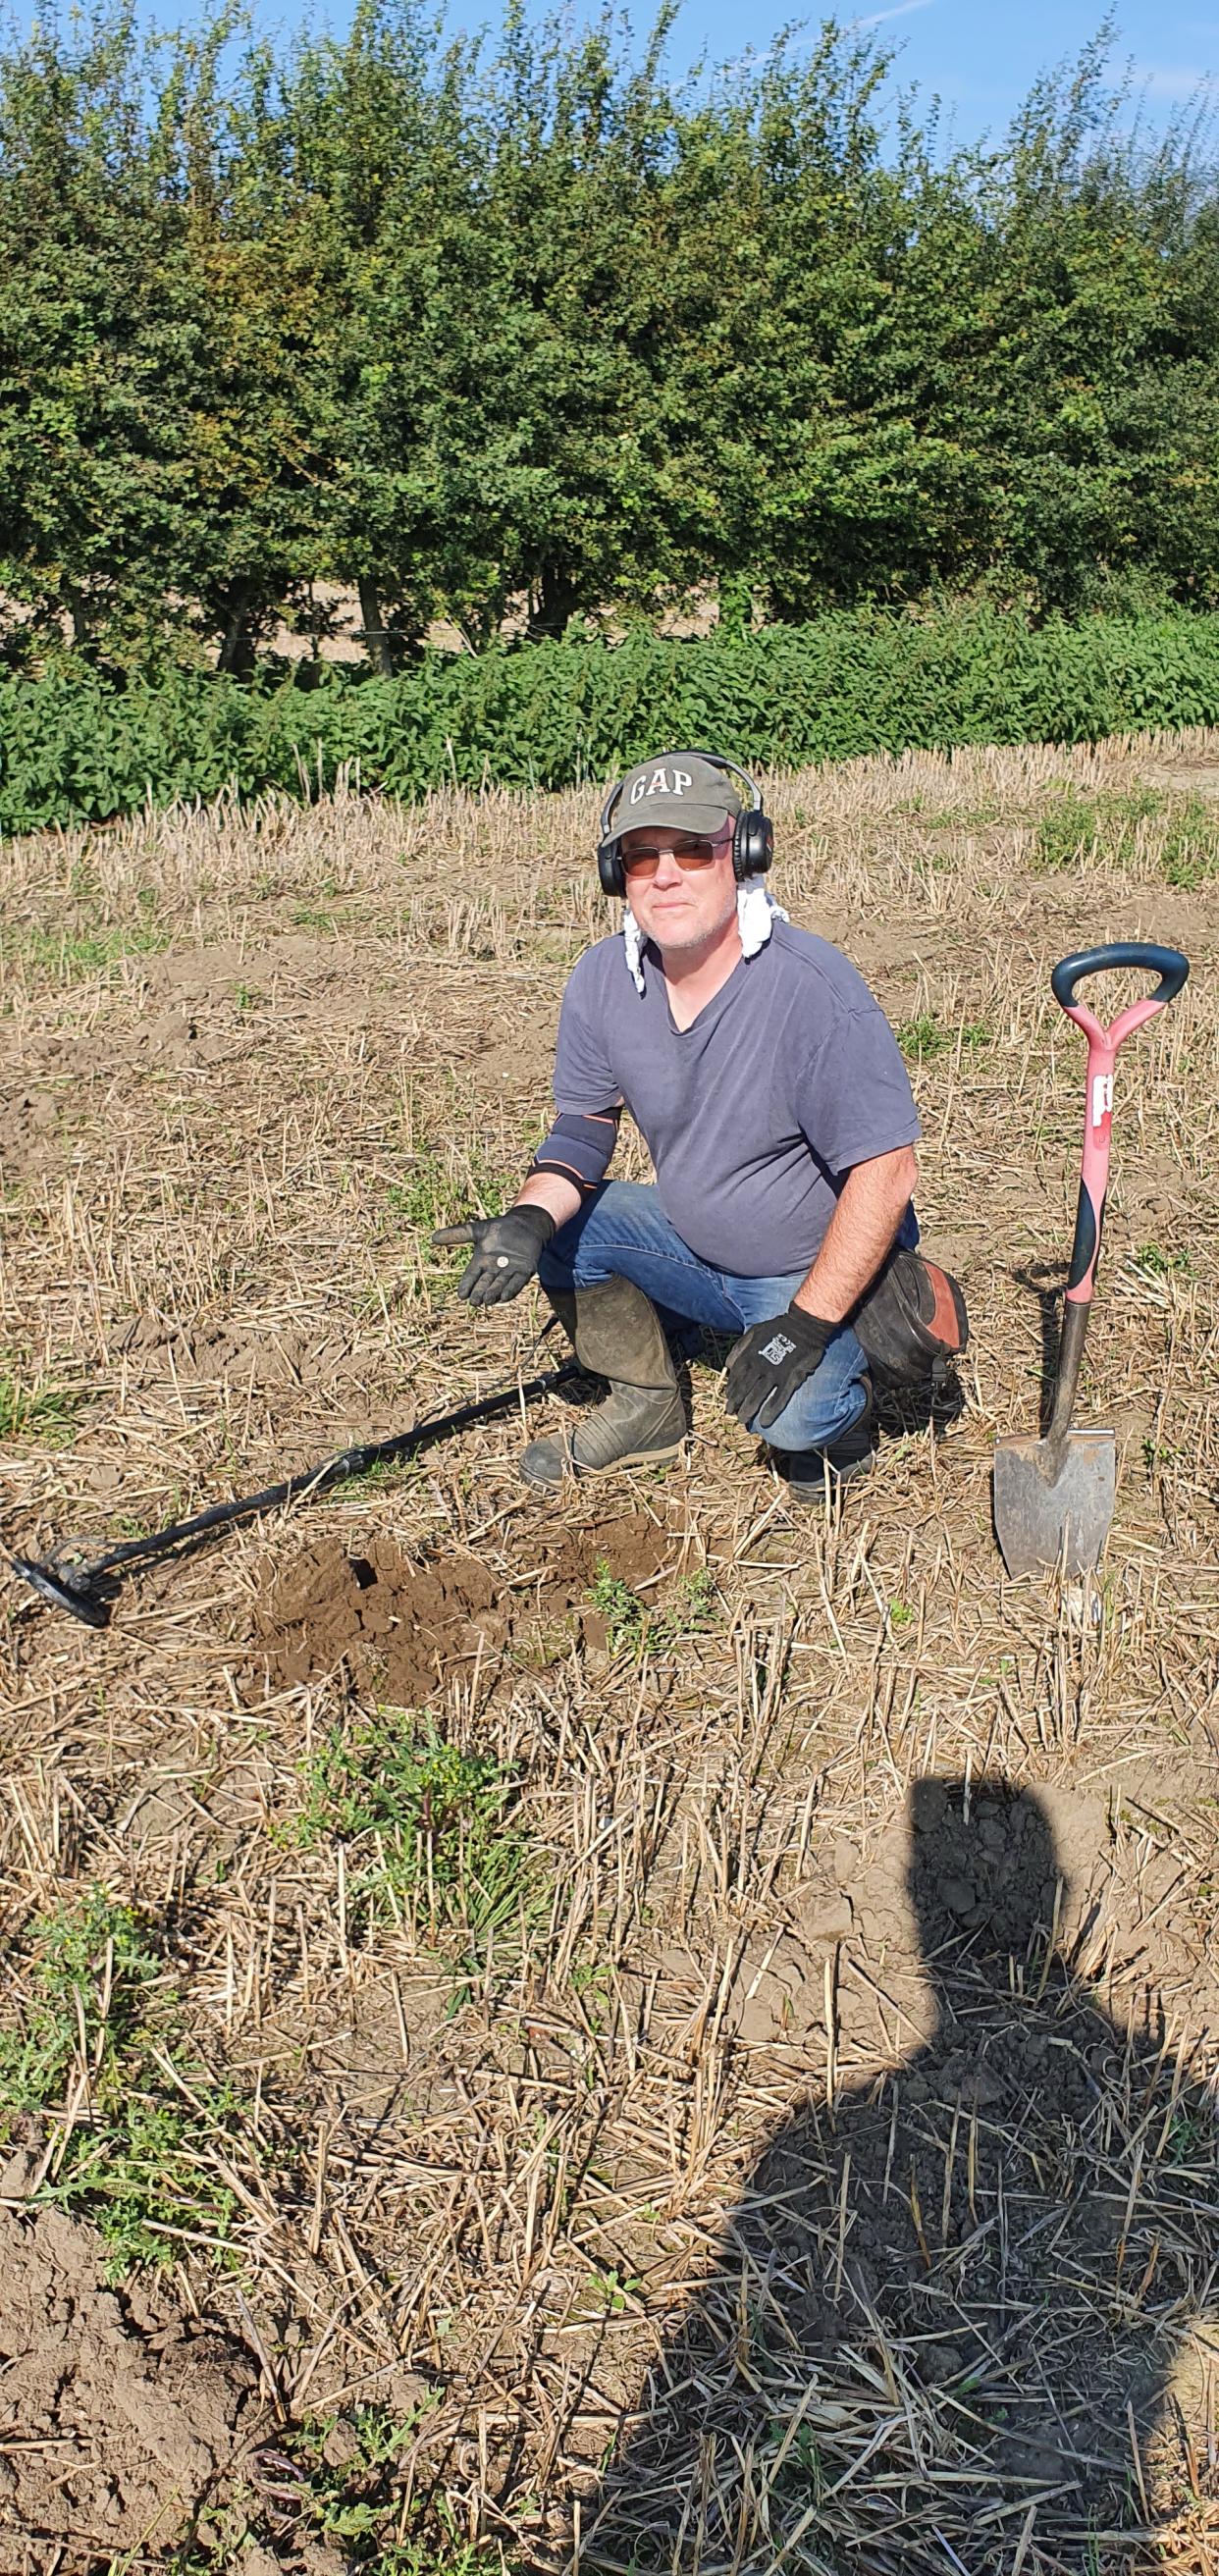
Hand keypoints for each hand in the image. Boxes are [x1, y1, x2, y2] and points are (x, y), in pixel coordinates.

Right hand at [431, 1206, 555, 1304]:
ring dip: (494, 1293)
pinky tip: (504, 1297)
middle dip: (479, 1292)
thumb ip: (457, 1235)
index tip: (461, 1295)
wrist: (525, 1225)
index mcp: (482, 1261)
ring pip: (499, 1285)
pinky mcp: (525, 1271)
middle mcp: (494, 1269)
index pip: (472, 1275)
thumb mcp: (477, 1230)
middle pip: (485, 1284)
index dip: (467, 1285)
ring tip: (487, 1300)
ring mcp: (510, 1271)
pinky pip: (517, 1282)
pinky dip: (511, 1289)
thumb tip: (433, 1238)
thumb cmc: (500, 1228)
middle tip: (474, 1302)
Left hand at [725, 1305, 833, 1429]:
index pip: (735, 1378)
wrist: (804, 1325)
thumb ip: (739, 1348)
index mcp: (749, 1356)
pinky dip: (771, 1411)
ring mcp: (774, 1374)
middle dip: (735, 1404)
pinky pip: (779, 1398)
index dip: (731, 1390)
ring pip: (757, 1397)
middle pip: (742, 1390)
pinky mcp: (790, 1379)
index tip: (729, 1399)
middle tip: (732, 1413)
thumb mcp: (753, 1332)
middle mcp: (758, 1367)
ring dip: (748, 1410)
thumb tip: (728, 1364)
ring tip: (744, 1420)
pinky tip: (765, 1421)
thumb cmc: (778, 1327)